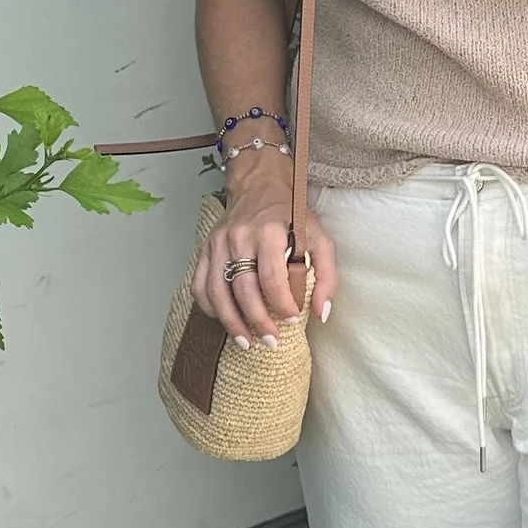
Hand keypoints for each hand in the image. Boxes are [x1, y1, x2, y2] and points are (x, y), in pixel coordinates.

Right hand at [191, 145, 333, 345]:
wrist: (259, 185)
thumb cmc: (291, 215)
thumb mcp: (319, 237)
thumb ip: (327, 276)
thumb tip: (320, 314)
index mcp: (269, 232)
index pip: (271, 278)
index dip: (281, 305)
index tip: (291, 320)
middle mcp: (239, 237)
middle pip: (243, 288)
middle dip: (257, 320)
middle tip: (271, 341)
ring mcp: (217, 243)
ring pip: (217, 290)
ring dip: (231, 322)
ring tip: (246, 342)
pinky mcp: (205, 249)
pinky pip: (200, 285)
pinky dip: (209, 307)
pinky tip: (225, 321)